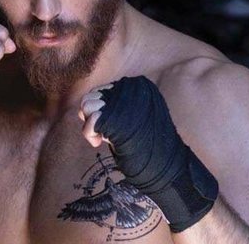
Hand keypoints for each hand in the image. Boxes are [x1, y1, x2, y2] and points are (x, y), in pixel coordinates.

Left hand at [78, 76, 218, 232]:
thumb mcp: (130, 119)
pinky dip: (89, 133)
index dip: (98, 110)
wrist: (162, 161)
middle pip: (91, 96)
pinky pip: (91, 118)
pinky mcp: (116, 116)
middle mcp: (130, 89)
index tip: (105, 128)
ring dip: (90, 124)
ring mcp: (123, 102)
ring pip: (88, 104)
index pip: (101, 91)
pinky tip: (99, 142)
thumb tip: (86, 108)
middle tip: (102, 133)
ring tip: (102, 136)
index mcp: (136, 88)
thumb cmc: (146, 144)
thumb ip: (113, 109)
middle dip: (90, 116)